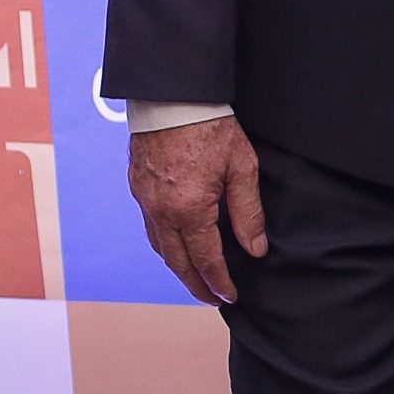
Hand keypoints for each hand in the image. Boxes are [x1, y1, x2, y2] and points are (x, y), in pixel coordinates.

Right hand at [130, 116, 267, 304]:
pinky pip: (150, 226)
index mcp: (188, 210)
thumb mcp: (242, 168)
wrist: (172, 95)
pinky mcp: (138, 186)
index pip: (206, 259)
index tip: (230, 296)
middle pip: (177, 262)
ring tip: (195, 276)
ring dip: (178, 266)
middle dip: (196, 284)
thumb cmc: (210, 126)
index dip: (220, 282)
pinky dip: (165, 244)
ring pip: (160, 246)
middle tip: (211, 298)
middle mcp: (161, 211)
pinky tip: (176, 243)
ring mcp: (145, 199)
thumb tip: (255, 249)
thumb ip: (248, 213)